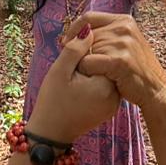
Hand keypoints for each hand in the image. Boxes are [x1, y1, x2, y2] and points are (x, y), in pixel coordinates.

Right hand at [26, 27, 120, 143]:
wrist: (50, 135)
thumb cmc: (51, 103)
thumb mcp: (59, 72)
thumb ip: (75, 48)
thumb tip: (89, 29)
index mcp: (105, 84)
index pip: (101, 52)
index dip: (82, 54)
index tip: (69, 71)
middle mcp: (115, 94)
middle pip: (105, 62)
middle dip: (87, 61)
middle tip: (70, 79)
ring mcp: (114, 103)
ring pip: (104, 73)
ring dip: (89, 71)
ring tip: (73, 85)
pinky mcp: (109, 108)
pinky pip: (103, 86)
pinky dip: (91, 82)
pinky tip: (78, 91)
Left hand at [62, 12, 165, 111]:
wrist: (155, 90)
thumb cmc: (134, 70)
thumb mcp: (124, 45)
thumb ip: (105, 35)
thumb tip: (76, 33)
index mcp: (124, 20)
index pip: (88, 18)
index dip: (73, 31)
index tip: (64, 43)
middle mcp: (124, 27)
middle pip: (85, 35)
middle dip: (77, 50)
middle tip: (77, 65)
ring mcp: (124, 43)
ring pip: (84, 50)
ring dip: (82, 63)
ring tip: (91, 73)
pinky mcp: (120, 61)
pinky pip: (88, 63)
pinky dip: (86, 72)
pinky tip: (94, 79)